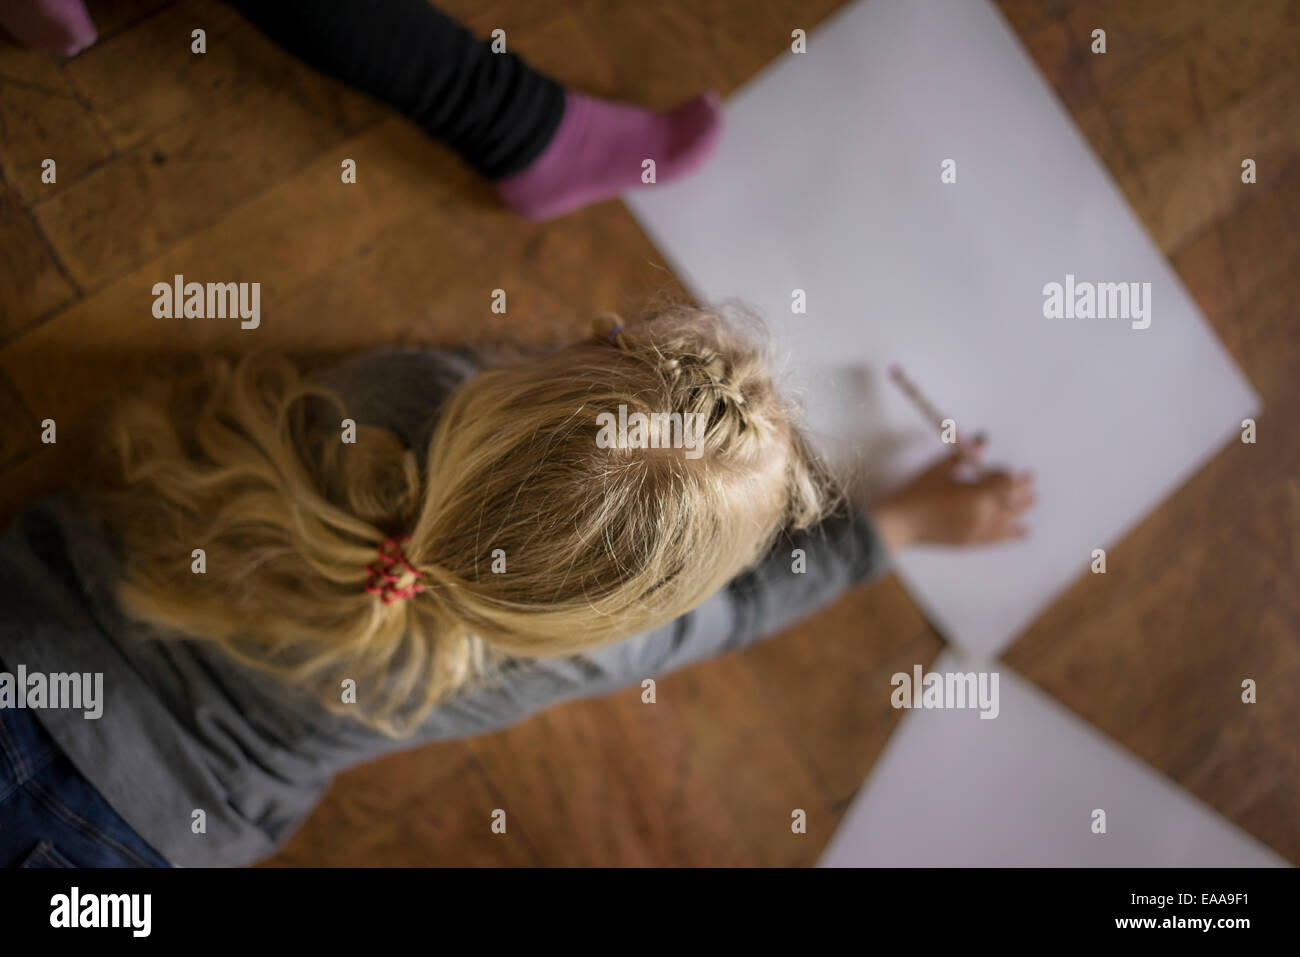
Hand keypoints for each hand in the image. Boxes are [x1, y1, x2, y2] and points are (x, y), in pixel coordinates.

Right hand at [865, 435, 1035, 548]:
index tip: (998, 468)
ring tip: (1032, 500)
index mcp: (979, 493)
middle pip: (1014, 499)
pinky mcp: (973, 543)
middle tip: (1029, 478)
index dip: (1004, 472)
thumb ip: (966, 454)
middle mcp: (985, 514)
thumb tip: (984, 439)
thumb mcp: (941, 467)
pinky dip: (1014, 534)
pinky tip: (1024, 531)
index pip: (1005, 480)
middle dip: (1022, 487)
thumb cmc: (918, 491)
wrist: (901, 522)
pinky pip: (1000, 539)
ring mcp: (980, 531)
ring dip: (1022, 508)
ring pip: (1011, 519)